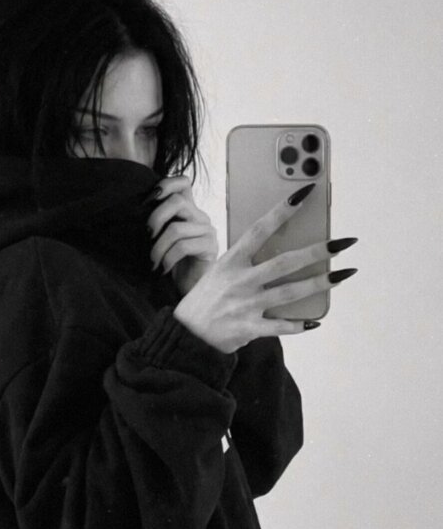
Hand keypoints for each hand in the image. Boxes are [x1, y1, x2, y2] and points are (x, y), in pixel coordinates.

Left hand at [147, 176, 218, 294]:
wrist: (189, 288)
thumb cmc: (172, 263)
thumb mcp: (160, 238)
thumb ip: (156, 222)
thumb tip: (135, 210)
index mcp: (188, 210)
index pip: (183, 183)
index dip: (167, 183)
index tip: (148, 199)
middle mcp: (200, 217)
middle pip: (177, 202)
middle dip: (155, 218)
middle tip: (146, 236)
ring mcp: (207, 231)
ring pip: (177, 228)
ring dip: (158, 247)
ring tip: (152, 261)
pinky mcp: (210, 247)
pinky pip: (183, 246)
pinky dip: (168, 258)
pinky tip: (163, 268)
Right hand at [173, 186, 357, 352]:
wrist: (185, 334)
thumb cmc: (206, 298)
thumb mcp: (219, 270)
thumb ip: (245, 260)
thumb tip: (279, 248)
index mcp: (230, 261)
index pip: (260, 229)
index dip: (282, 211)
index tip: (304, 195)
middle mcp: (240, 281)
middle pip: (285, 262)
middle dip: (317, 251)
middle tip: (343, 242)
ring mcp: (246, 305)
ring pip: (290, 292)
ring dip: (319, 283)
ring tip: (343, 274)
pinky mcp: (249, 328)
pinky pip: (280, 327)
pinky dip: (299, 324)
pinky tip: (316, 320)